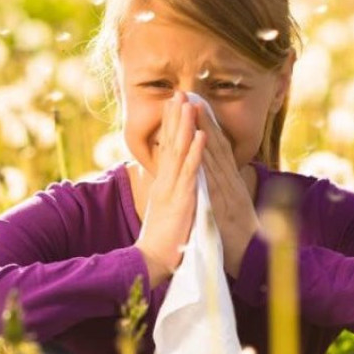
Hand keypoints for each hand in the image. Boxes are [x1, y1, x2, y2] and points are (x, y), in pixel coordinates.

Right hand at [134, 91, 206, 287]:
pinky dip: (196, 152)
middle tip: (179, 92)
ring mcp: (173, 188)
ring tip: (189, 104)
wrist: (152, 261)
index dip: (171, 125)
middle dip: (175, 117)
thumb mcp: (165, 210)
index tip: (174, 104)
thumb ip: (168, 193)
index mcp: (163, 183)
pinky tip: (201, 135)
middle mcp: (165, 181)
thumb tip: (170, 181)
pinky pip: (191, 172)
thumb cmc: (162, 239)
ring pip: (180, 151)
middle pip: (170, 143)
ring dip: (185, 126)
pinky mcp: (182, 199)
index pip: (167, 148)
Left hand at [190, 99, 260, 278]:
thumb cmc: (239, 236)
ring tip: (193, 109)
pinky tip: (200, 145)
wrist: (253, 259)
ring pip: (215, 156)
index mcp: (230, 182)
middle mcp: (231, 182)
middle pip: (216, 145)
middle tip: (191, 95)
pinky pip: (214, 181)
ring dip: (204, 131)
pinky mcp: (224, 205)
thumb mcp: (231, 207)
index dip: (207, 126)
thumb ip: (225, 190)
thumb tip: (217, 177)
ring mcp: (228, 191)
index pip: (218, 149)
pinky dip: (207, 162)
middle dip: (203, 120)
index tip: (196, 105)